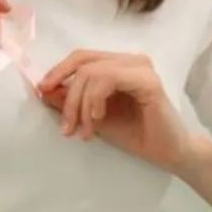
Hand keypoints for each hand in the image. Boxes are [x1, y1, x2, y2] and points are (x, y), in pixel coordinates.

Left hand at [37, 50, 192, 171]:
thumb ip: (71, 102)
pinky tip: (98, 119)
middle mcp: (130, 60)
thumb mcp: (93, 117)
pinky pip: (109, 79)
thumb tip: (45, 90)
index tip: (43, 92)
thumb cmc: (135, 134)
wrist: (168, 153)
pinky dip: (96, 100)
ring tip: (84, 131)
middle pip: (83, 62)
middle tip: (66, 127)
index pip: (81, 57)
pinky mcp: (148, 81)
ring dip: (80, 104)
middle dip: (68, 95)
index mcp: (119, 64)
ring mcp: (140, 68)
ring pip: (92, 72)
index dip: (58, 71)